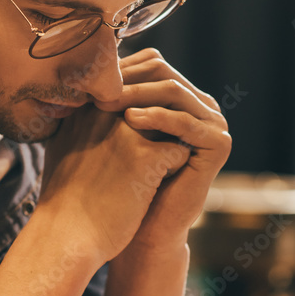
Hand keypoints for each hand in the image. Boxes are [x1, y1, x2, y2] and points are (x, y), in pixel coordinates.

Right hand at [38, 104, 190, 262]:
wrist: (64, 237)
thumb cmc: (63, 200)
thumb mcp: (61, 148)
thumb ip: (79, 123)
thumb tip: (94, 114)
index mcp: (85, 106)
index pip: (129, 97)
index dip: (137, 122)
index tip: (122, 154)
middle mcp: (105, 111)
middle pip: (152, 105)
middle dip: (156, 129)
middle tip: (139, 166)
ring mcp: (127, 132)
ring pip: (170, 125)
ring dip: (165, 147)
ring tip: (146, 176)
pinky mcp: (147, 157)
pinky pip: (180, 151)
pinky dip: (174, 170)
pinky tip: (151, 189)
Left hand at [94, 49, 231, 251]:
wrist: (142, 230)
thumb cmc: (121, 185)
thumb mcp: (111, 134)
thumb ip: (107, 101)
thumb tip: (74, 65)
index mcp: (179, 99)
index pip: (150, 65)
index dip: (118, 69)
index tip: (84, 78)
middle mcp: (201, 106)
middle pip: (163, 72)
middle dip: (127, 78)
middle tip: (95, 87)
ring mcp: (214, 123)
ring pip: (173, 92)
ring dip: (138, 93)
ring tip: (107, 103)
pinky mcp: (220, 144)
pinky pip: (186, 122)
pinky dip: (157, 117)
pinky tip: (130, 120)